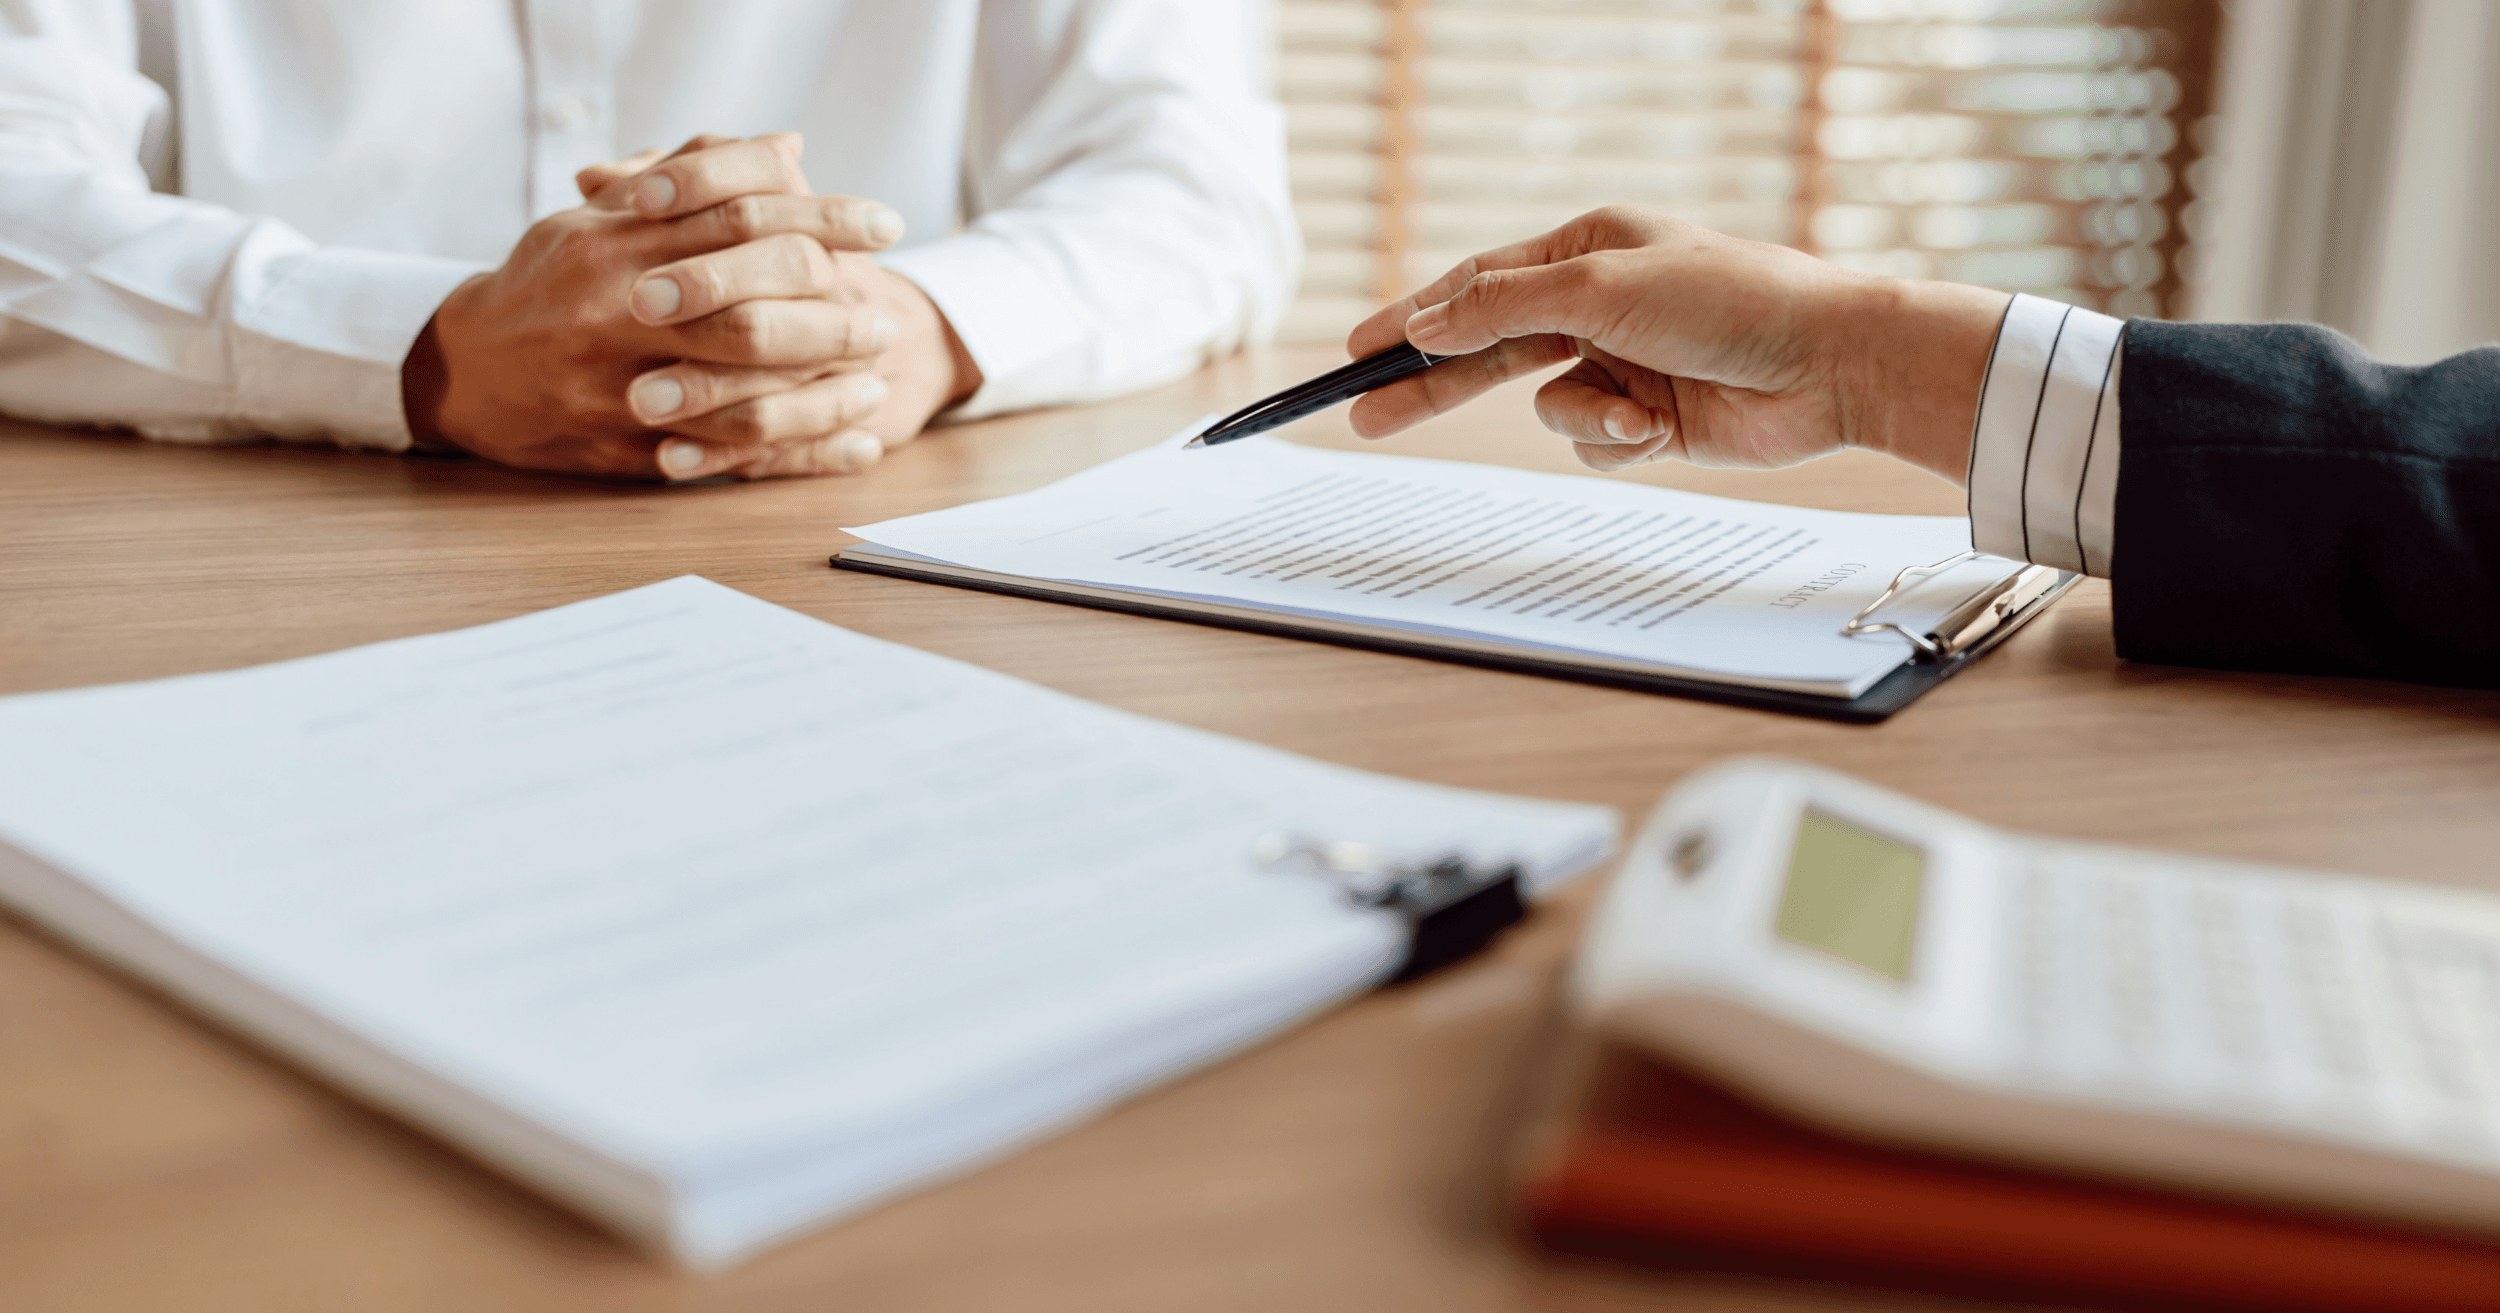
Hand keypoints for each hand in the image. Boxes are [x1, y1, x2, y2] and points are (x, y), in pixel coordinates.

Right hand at [403, 134, 967, 479]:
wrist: (466, 370)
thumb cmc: (549, 283)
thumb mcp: (602, 216)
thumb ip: (691, 180)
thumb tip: (787, 148)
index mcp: (619, 244)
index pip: (740, 220)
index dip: (822, 220)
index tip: (882, 226)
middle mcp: (620, 314)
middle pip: (750, 311)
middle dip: (832, 315)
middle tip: (884, 315)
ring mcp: (622, 386)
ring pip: (744, 393)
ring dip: (824, 391)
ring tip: (877, 380)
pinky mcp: (630, 448)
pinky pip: (731, 457)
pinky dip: (804, 455)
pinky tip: (857, 445)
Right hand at [1343, 207, 2009, 483]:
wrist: (1832, 367)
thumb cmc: (1731, 302)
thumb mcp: (1602, 289)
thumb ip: (1504, 306)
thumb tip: (1427, 320)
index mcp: (1586, 248)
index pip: (1476, 285)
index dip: (1413, 319)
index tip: (1356, 350)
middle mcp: (1598, 302)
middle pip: (1489, 351)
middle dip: (1435, 387)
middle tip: (1365, 415)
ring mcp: (1622, 362)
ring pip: (1547, 408)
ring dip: (1585, 419)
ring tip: (1636, 415)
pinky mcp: (1648, 419)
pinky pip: (1592, 442)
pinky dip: (1619, 442)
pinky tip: (1662, 429)